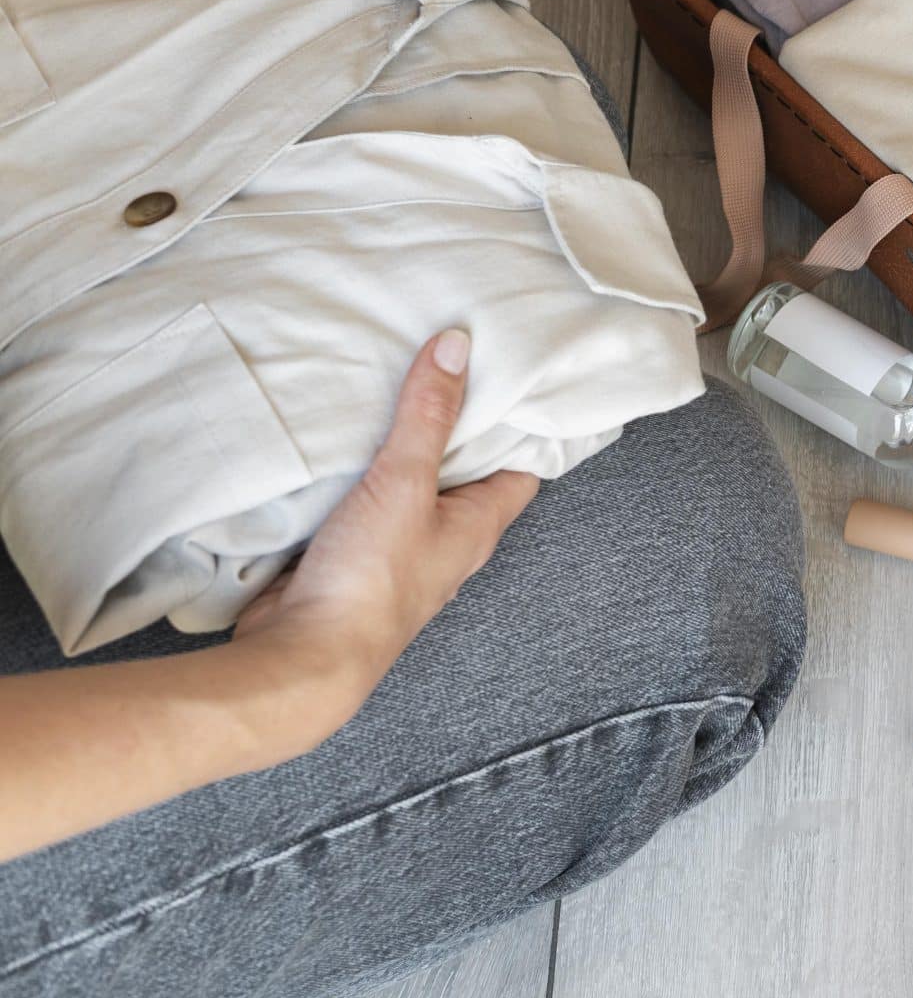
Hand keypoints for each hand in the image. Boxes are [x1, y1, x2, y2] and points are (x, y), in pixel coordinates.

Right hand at [231, 332, 538, 737]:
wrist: (305, 652)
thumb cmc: (372, 576)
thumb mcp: (405, 483)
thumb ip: (428, 416)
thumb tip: (459, 345)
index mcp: (480, 524)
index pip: (521, 464)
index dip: (522, 420)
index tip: (514, 370)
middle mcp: (448, 538)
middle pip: (463, 469)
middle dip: (455, 422)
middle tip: (445, 361)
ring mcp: (399, 548)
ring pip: (410, 483)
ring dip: (401, 443)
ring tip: (394, 381)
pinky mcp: (351, 553)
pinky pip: (363, 500)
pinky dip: (359, 468)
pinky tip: (343, 432)